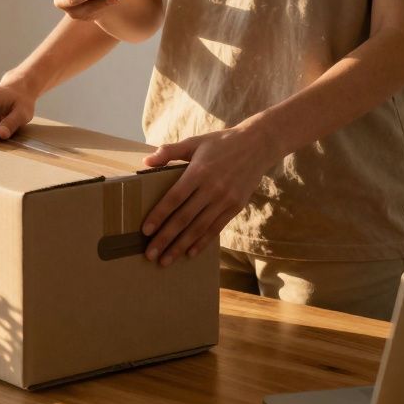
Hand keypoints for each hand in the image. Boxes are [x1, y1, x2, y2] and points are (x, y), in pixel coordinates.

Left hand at [141, 124, 278, 265]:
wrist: (257, 145)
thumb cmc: (221, 143)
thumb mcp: (195, 142)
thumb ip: (170, 151)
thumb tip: (146, 162)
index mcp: (198, 171)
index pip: (174, 198)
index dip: (159, 215)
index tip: (145, 230)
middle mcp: (212, 188)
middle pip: (184, 218)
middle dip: (165, 238)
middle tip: (150, 254)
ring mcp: (225, 199)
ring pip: (199, 228)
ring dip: (181, 246)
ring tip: (165, 260)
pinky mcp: (235, 207)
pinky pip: (216, 228)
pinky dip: (202, 242)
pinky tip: (189, 253)